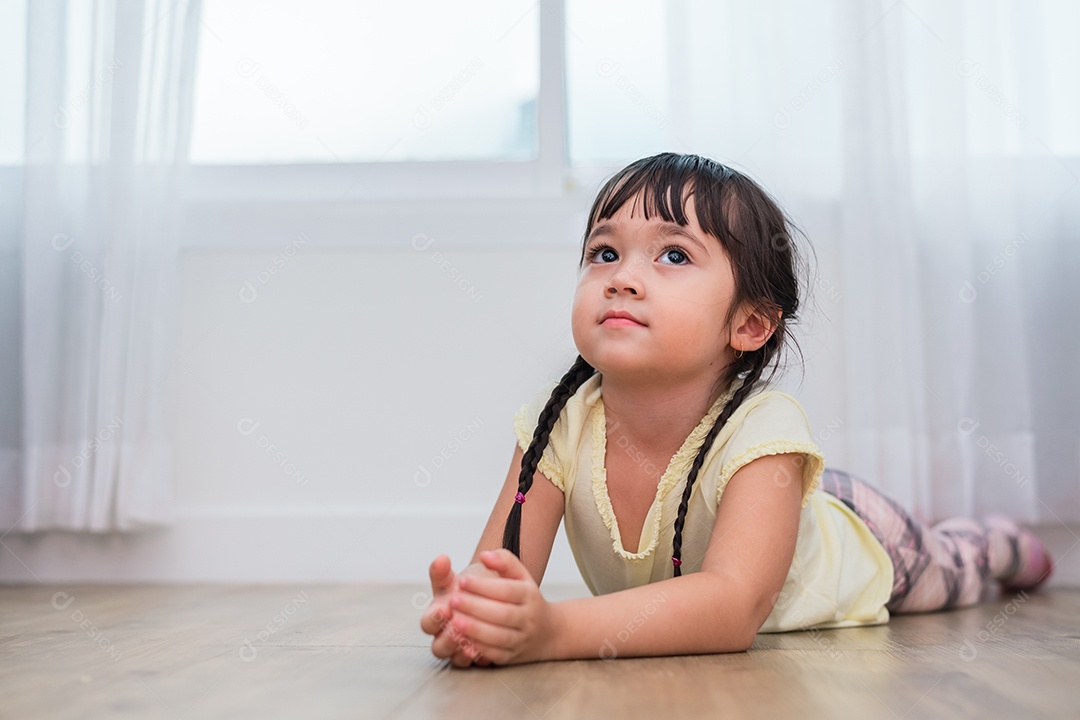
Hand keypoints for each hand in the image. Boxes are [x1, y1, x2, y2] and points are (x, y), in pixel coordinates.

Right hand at [420, 554, 495, 667]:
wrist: (499, 598)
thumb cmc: (474, 586)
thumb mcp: (460, 575)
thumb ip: (447, 569)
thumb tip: (441, 558)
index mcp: (438, 615)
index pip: (428, 623)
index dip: (434, 618)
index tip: (446, 607)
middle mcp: (445, 634)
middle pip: (437, 646)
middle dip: (446, 637)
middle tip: (458, 626)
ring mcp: (459, 648)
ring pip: (452, 658)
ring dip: (459, 649)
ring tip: (469, 640)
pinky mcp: (474, 656)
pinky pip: (471, 664)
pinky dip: (474, 658)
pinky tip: (481, 650)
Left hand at [442, 549, 559, 665]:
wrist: (549, 632)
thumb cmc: (527, 600)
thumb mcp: (522, 576)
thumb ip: (504, 562)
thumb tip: (485, 555)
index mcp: (529, 595)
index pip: (507, 590)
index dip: (484, 586)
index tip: (462, 580)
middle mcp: (527, 618)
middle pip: (502, 614)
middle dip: (476, 607)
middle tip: (453, 600)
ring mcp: (521, 639)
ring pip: (499, 637)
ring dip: (475, 630)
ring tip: (454, 621)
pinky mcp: (512, 657)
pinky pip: (495, 654)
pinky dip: (479, 649)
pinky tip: (462, 640)